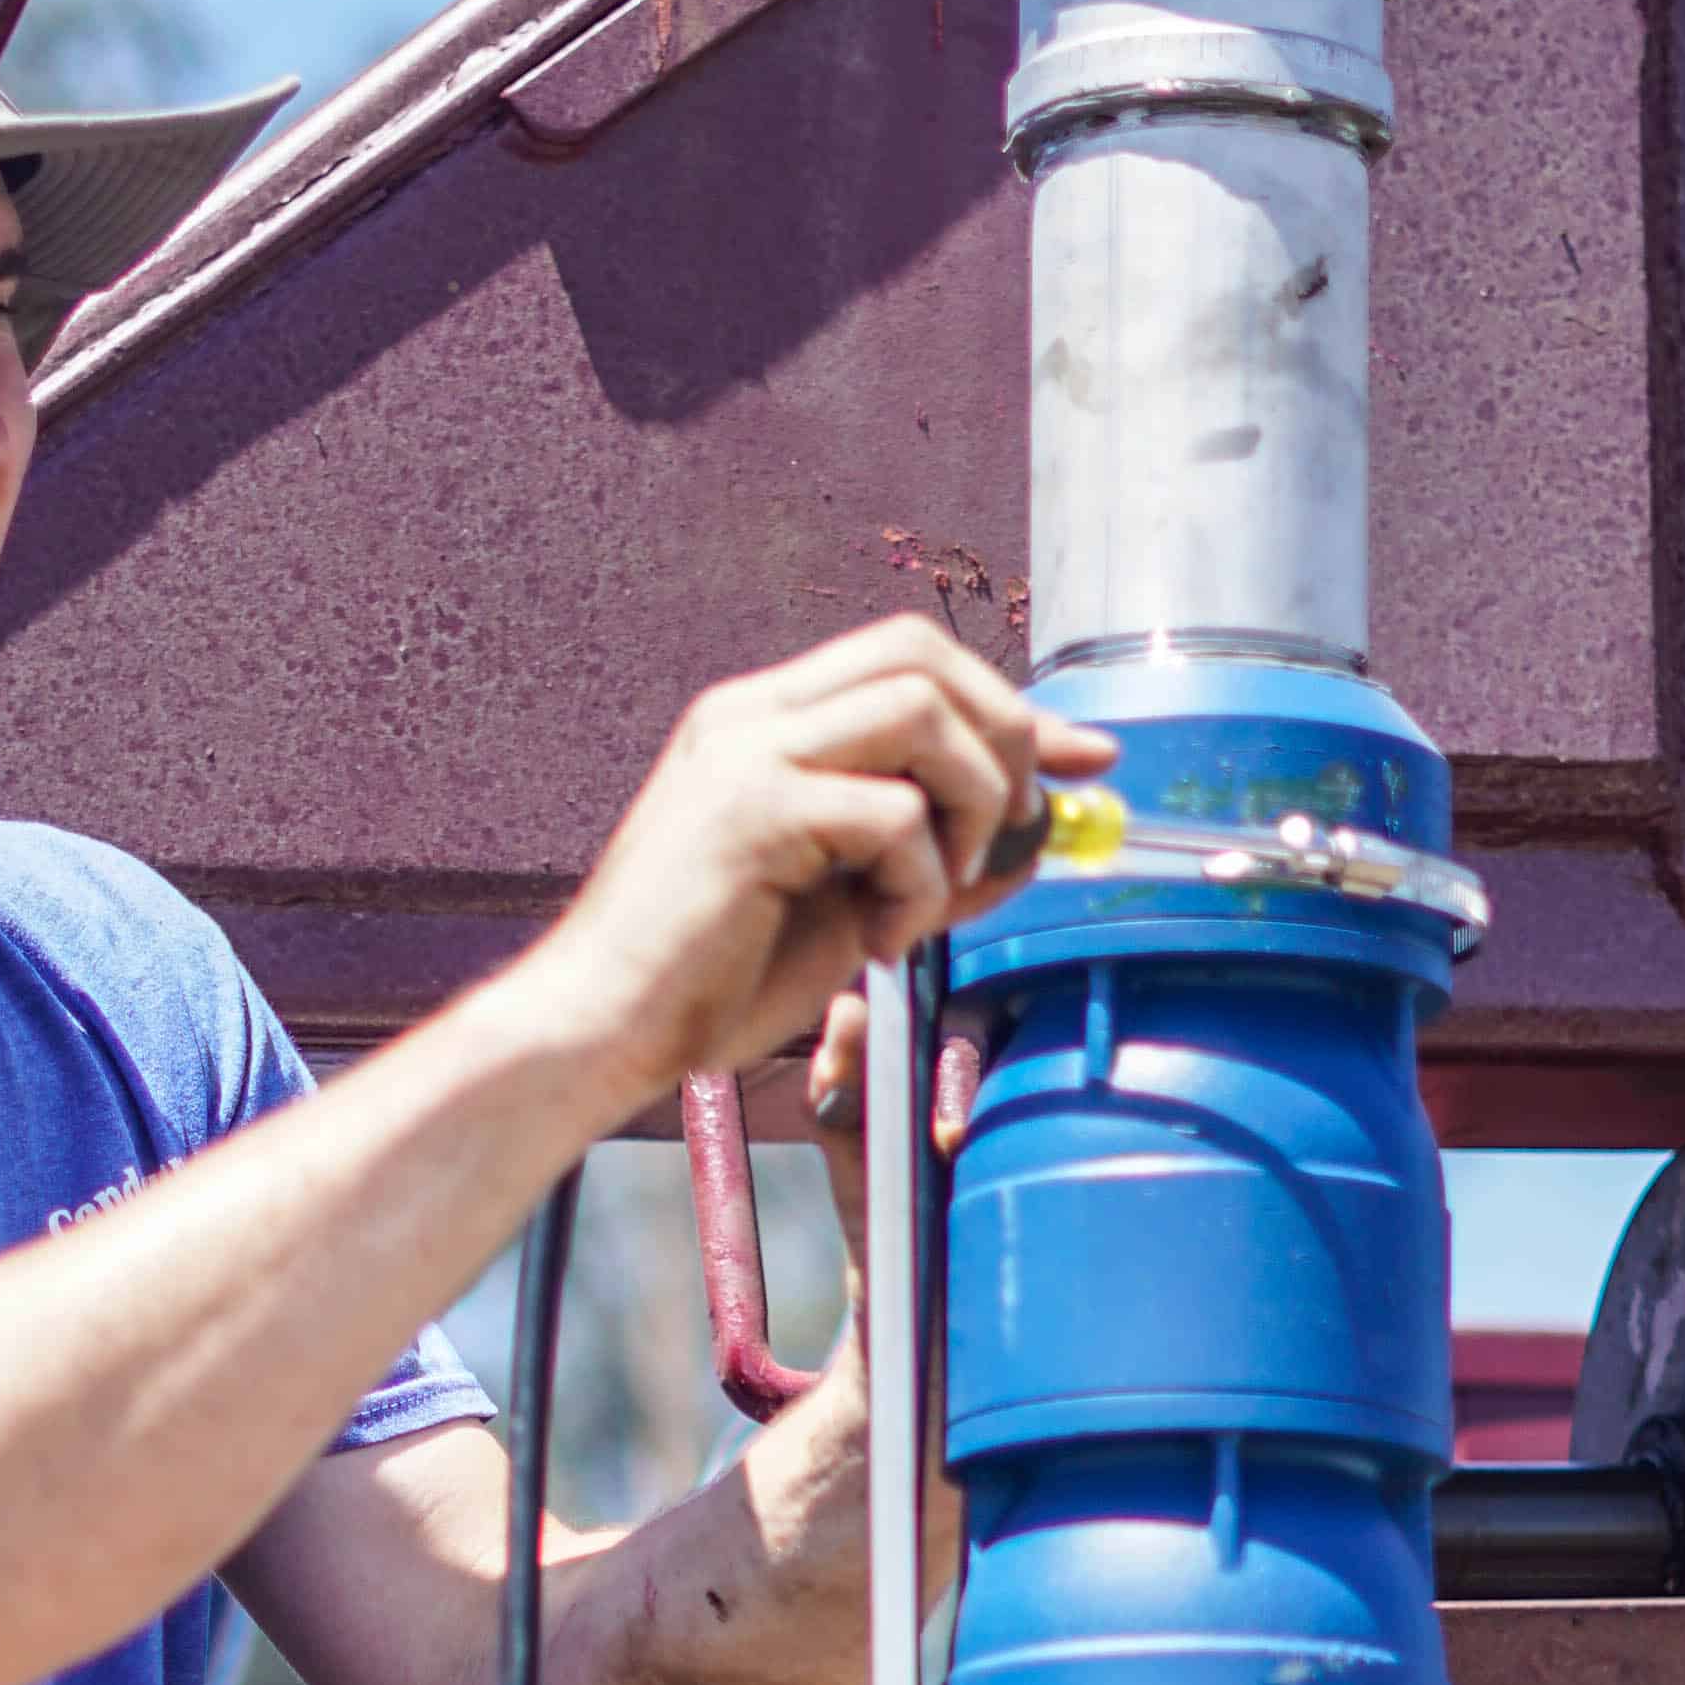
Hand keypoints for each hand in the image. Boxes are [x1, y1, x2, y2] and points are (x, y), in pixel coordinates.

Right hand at [537, 624, 1097, 1098]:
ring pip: (922, 711)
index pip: (910, 658)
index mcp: (764, 724)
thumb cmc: (710, 978)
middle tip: (1005, 832)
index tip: (1082, 759)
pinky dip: (917, 881)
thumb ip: (935, 861)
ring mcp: (748, 756)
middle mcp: (753, 717)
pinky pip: (893, 812)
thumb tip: (1040, 833)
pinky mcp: (753, 813)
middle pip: (924, 654)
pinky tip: (878, 939)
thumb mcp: (850, 910)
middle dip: (1001, 737)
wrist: (602, 1030)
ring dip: (963, 806)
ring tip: (927, 895)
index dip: (1009, 703)